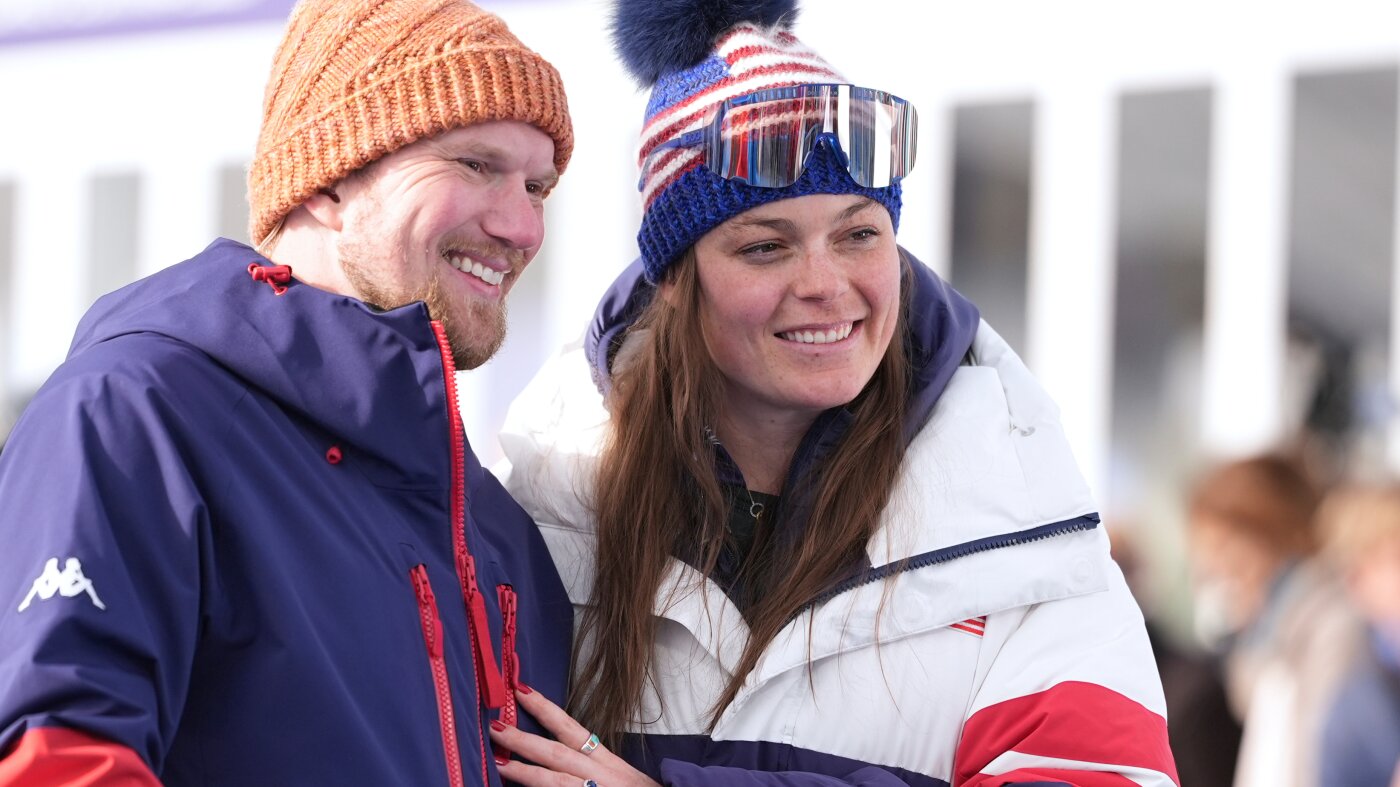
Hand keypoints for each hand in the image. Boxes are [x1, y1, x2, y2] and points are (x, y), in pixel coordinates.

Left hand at [491, 687, 661, 786]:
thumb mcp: (621, 778)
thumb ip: (592, 767)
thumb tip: (562, 758)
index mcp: (606, 761)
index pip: (571, 729)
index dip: (544, 709)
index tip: (520, 690)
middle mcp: (601, 774)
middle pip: (556, 752)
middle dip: (523, 738)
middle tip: (494, 725)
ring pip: (554, 781)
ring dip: (523, 772)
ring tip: (496, 761)